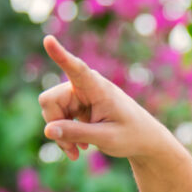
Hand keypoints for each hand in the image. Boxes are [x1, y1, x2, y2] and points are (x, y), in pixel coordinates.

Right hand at [38, 36, 171, 162]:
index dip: (61, 55)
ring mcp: (79, 95)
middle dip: (55, 124)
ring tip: (76, 152)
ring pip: (51, 110)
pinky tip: (78, 148)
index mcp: (99, 88)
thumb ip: (77, 133)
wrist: (145, 140)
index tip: (48, 40)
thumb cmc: (132, 136)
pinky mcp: (77, 106)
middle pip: (51, 100)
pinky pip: (57, 118)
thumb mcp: (107, 138)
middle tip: (72, 150)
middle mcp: (85, 86)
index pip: (76, 69)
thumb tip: (47, 130)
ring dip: (60, 134)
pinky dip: (64, 134)